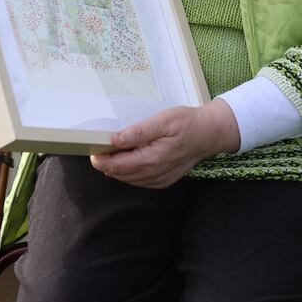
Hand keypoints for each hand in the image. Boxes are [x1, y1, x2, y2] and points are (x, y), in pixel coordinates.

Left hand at [90, 99, 239, 188]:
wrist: (209, 134)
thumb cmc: (188, 123)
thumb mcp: (163, 120)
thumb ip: (139, 132)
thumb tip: (115, 139)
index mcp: (152, 159)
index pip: (118, 165)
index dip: (101, 159)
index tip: (92, 149)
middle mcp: (154, 174)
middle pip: (120, 174)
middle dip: (106, 163)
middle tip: (97, 148)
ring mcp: (159, 180)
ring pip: (128, 179)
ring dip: (117, 168)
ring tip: (109, 153)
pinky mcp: (163, 181)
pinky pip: (139, 181)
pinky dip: (129, 173)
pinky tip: (127, 160)